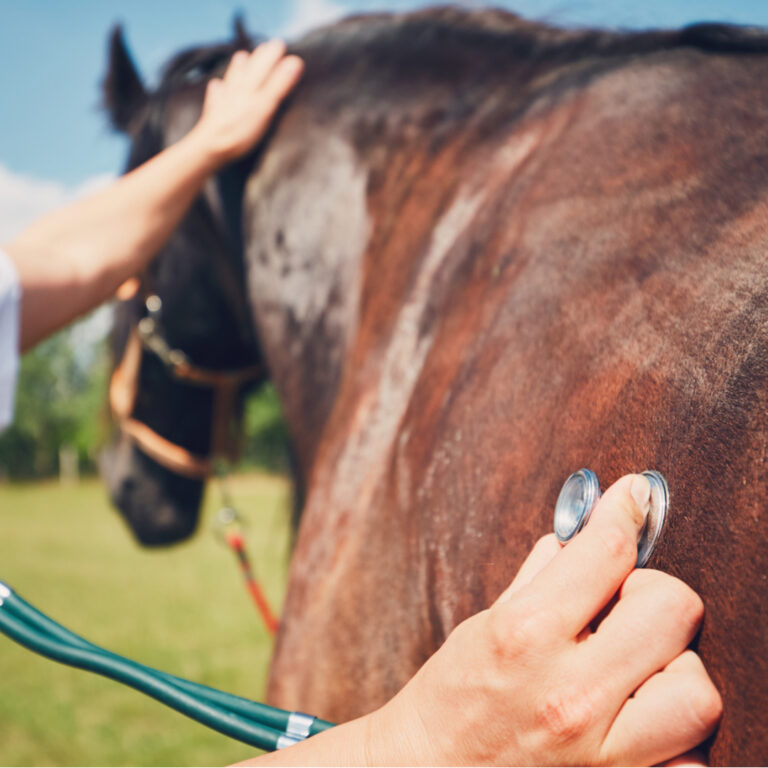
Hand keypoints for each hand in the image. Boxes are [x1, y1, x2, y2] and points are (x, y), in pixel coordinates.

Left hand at [190, 40, 303, 164]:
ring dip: (237, 67)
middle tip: (266, 48)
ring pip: (231, 77)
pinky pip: (216, 94)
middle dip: (258, 57)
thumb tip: (295, 62)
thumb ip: (279, 85)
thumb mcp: (265, 107)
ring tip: (241, 57)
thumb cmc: (241, 129)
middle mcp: (236, 87)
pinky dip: (218, 88)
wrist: (211, 147)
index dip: (274, 54)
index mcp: (250, 84)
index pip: (264, 63)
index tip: (282, 45)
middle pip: (247, 67)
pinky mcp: (214, 112)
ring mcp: (223, 98)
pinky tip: (216, 86)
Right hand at [367, 475, 721, 765]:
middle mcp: (568, 694)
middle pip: (673, 608)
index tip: (634, 496)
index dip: (625, 510)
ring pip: (698, 692)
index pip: (607, 552)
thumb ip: (543, 573)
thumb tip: (586, 530)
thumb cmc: (452, 698)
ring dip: (674, 668)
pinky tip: (640, 718)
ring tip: (637, 669)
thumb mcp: (486, 622)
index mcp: (525, 634)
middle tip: (621, 607)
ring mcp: (600, 755)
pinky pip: (694, 760)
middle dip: (651, 594)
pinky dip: (677, 735)